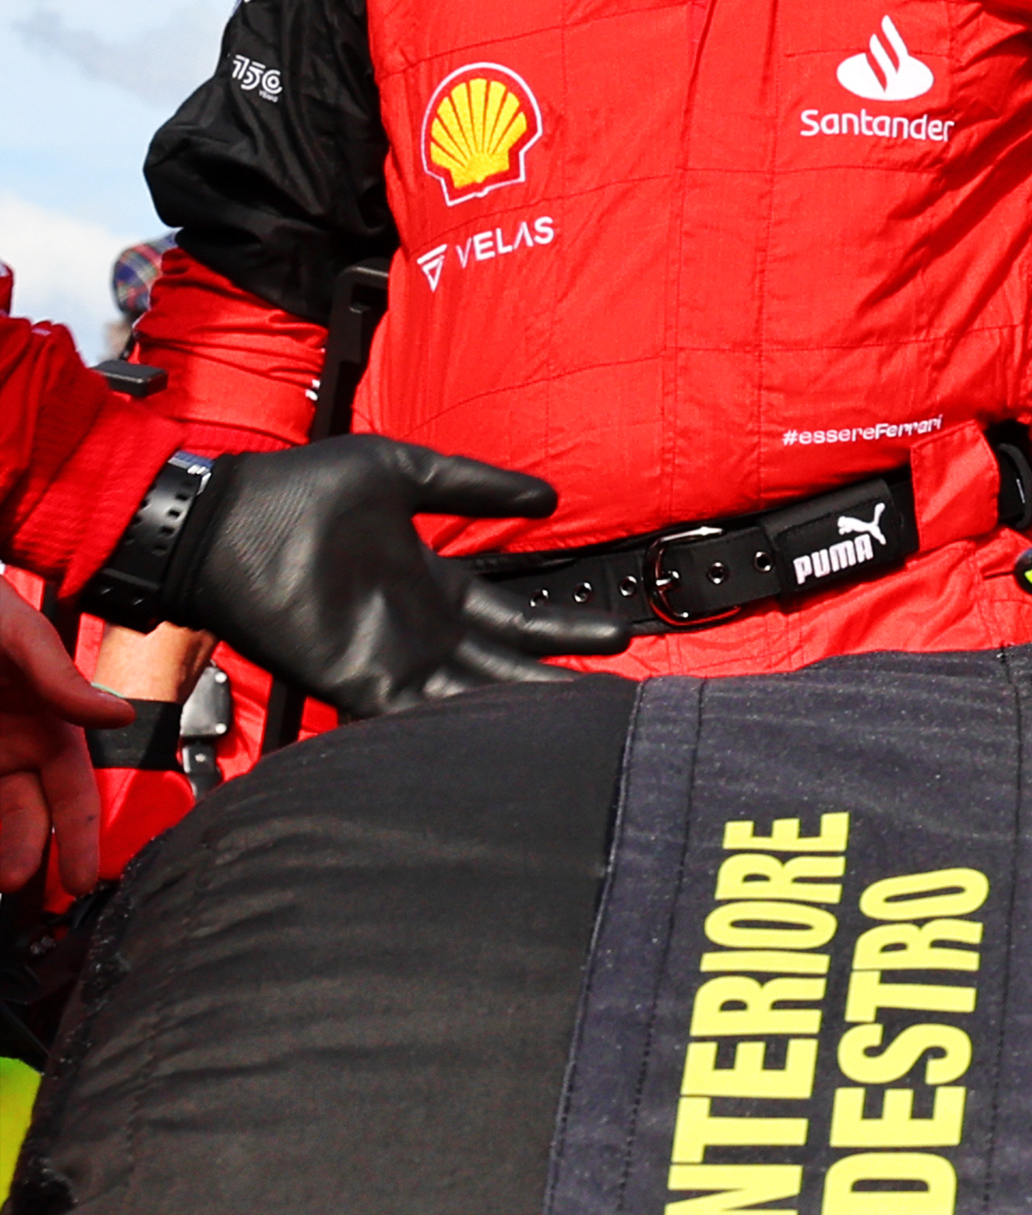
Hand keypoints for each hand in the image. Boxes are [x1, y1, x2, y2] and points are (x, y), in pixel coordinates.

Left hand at [0, 607, 117, 903]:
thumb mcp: (19, 634)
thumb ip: (62, 677)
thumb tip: (119, 715)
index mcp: (44, 721)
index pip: (72, 790)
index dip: (82, 835)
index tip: (87, 878)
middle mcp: (10, 745)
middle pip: (27, 816)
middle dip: (28, 854)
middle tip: (21, 886)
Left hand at [173, 437, 612, 717]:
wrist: (228, 519)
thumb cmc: (301, 489)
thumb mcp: (404, 473)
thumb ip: (473, 485)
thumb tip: (546, 498)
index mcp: (433, 585)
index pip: (516, 619)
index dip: (566, 629)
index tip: (617, 636)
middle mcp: (418, 630)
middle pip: (506, 666)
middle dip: (560, 681)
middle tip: (619, 696)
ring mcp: (389, 658)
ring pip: (471, 698)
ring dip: (519, 710)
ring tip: (579, 722)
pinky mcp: (355, 679)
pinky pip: (412, 716)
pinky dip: (453, 730)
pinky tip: (499, 740)